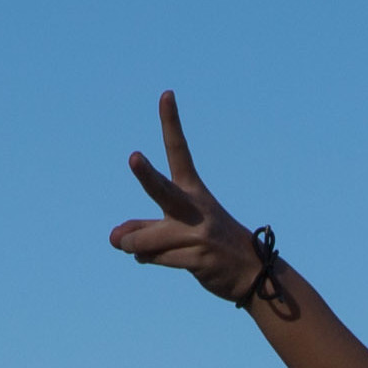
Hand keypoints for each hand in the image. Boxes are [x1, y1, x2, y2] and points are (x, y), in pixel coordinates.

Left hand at [106, 91, 289, 312]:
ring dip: (133, 244)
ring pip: (146, 239)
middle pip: (163, 190)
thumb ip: (143, 230)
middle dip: (146, 174)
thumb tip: (114, 238)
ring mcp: (198, 234)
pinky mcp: (198, 259)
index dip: (171, 123)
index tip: (166, 94)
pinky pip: (157, 258)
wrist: (252, 274)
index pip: (179, 151)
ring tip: (130, 245)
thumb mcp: (176, 231)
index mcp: (193, 191)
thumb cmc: (208, 246)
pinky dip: (148, 259)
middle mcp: (195, 208)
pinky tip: (151, 258)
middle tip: (134, 157)